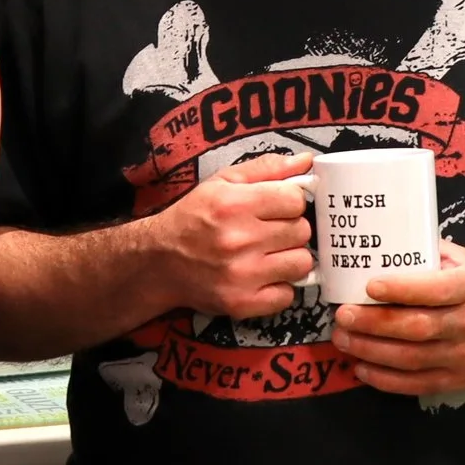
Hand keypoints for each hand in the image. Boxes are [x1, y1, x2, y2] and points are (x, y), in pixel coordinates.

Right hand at [143, 151, 315, 319]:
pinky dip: (279, 287)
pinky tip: (262, 277)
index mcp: (233, 204)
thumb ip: (267, 168)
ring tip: (269, 254)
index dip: (290, 202)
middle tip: (270, 231)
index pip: (295, 200)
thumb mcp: (223, 182)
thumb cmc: (193, 218)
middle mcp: (238, 240)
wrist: (158, 262)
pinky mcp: (241, 303)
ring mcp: (241, 275)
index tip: (278, 207)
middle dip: (291, 229)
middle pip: (302, 232)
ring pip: (301, 263)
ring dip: (290, 258)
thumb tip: (307, 161)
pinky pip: (287, 295)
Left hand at [334, 243, 464, 394]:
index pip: (434, 290)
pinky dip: (386, 380)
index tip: (369, 285)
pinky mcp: (462, 379)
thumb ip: (431, 256)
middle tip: (342, 315)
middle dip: (373, 323)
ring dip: (371, 351)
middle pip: (416, 328)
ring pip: (411, 358)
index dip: (400, 289)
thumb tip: (385, 247)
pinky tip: (362, 369)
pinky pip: (418, 384)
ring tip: (344, 339)